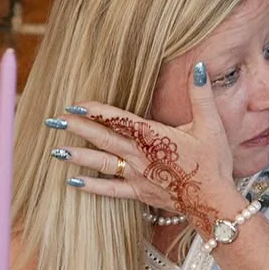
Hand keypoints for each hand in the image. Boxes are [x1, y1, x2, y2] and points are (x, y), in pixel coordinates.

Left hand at [56, 63, 244, 235]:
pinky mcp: (139, 193)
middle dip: (78, 129)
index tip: (76, 105)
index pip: (121, 120)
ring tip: (56, 151)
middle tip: (54, 121)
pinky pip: (111, 190)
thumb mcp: (211, 124)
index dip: (97, 111)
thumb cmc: (212, 163)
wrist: (214, 202)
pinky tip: (74, 182)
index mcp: (155, 136)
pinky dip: (92, 186)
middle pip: (104, 139)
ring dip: (78, 156)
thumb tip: (200, 68)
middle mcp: (141, 156)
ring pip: (102, 164)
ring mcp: (137, 176)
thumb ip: (201, 95)